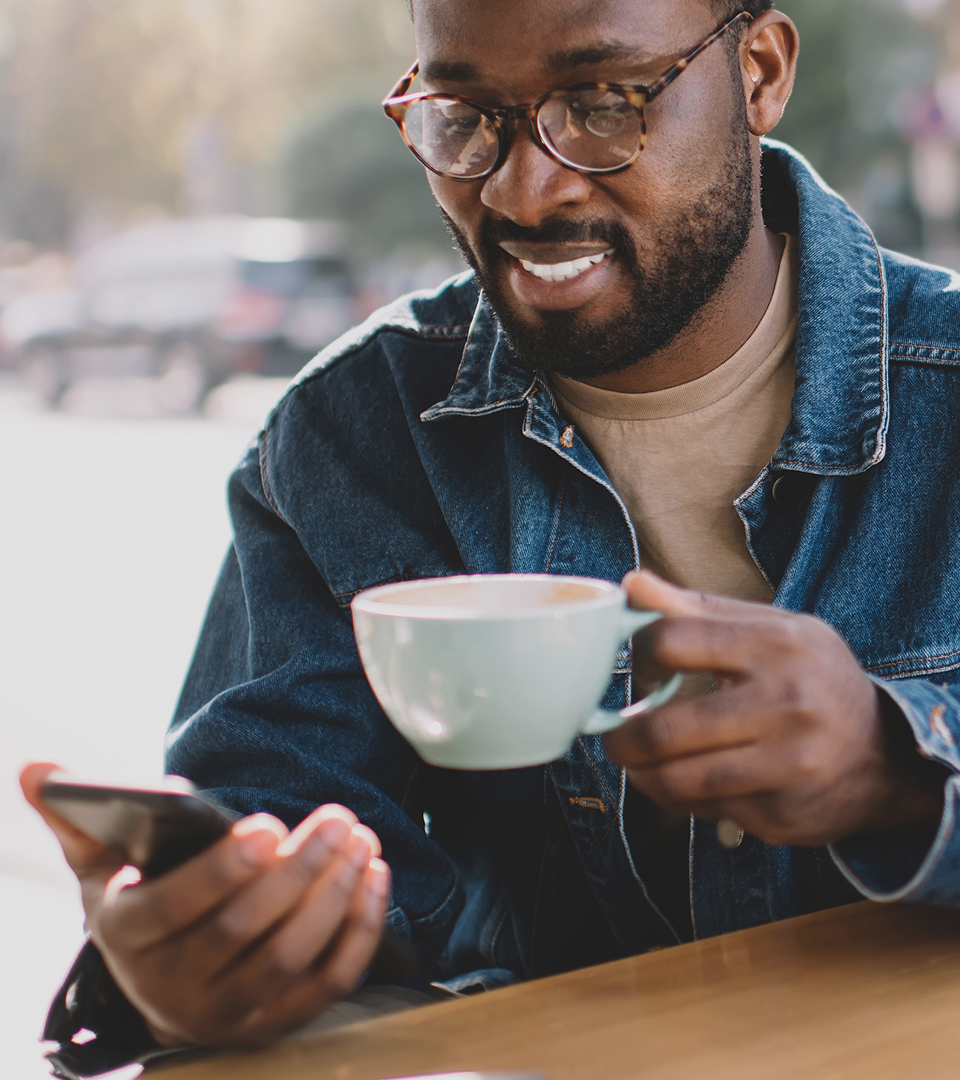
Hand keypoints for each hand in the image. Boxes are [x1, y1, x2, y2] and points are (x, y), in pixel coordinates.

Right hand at [20, 763, 390, 1047]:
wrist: (167, 978)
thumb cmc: (140, 899)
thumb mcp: (99, 862)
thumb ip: (75, 814)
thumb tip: (38, 766)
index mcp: (128, 940)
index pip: (174, 910)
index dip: (222, 870)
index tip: (266, 824)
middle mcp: (176, 988)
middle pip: (245, 931)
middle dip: (298, 870)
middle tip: (338, 816)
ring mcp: (232, 1012)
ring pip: (291, 956)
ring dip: (334, 894)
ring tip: (359, 837)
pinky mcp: (280, 1019)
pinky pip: (329, 981)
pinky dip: (359, 930)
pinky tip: (375, 875)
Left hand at [603, 572, 945, 847]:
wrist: (885, 755)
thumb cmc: (812, 679)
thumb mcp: (771, 629)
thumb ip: (698, 609)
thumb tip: (631, 584)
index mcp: (776, 645)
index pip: (672, 640)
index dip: (639, 652)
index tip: (637, 665)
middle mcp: (786, 704)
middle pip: (666, 728)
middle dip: (623, 739)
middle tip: (613, 739)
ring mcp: (787, 764)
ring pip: (679, 779)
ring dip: (642, 775)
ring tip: (635, 764)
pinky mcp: (782, 812)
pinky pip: (705, 809)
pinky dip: (680, 799)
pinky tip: (681, 783)